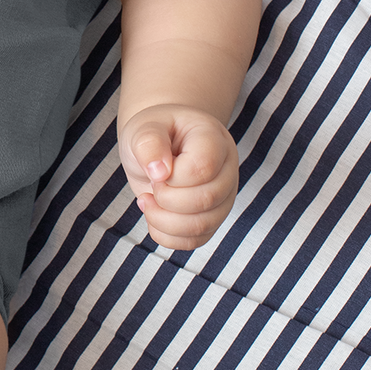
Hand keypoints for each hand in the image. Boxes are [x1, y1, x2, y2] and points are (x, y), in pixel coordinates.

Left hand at [119, 103, 237, 250]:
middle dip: (167, 199)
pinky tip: (154, 214)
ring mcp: (223, 197)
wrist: (159, 147)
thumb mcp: (144, 128)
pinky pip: (195, 241)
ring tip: (147, 200)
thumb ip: (148, 142)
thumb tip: (159, 171)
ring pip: (203, 226)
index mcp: (213, 139)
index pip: (202, 167)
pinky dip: (167, 235)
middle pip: (206, 199)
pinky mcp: (212, 219)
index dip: (172, 177)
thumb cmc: (154, 134)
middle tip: (151, 185)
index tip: (155, 168)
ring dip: (164, 221)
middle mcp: (226, 169)